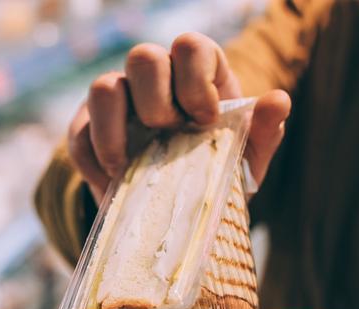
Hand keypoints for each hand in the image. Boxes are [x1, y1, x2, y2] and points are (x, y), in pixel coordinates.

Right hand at [67, 32, 290, 201]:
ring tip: (128, 166)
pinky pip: (79, 137)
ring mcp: (116, 103)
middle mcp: (152, 79)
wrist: (173, 212)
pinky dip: (95, 163)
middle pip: (142, 56)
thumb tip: (278, 100)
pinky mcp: (85, 132)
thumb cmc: (215, 172)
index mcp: (195, 73)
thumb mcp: (246, 160)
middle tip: (167, 134)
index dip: (195, 78)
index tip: (205, 120)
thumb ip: (264, 131)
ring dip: (114, 129)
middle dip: (155, 99)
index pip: (189, 45)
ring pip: (102, 88)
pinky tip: (113, 184)